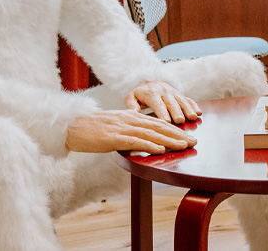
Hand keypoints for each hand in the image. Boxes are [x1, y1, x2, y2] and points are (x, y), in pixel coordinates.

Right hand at [65, 109, 195, 153]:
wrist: (73, 126)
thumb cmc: (93, 129)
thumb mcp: (116, 127)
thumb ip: (131, 131)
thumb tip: (145, 140)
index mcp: (132, 116)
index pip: (158, 123)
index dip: (175, 129)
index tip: (188, 136)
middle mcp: (131, 119)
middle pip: (159, 127)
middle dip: (178, 135)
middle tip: (194, 141)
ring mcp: (123, 128)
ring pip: (151, 133)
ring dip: (169, 140)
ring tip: (183, 146)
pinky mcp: (114, 137)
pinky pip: (135, 141)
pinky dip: (150, 145)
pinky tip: (160, 150)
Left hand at [125, 80, 201, 123]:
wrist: (152, 82)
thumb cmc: (141, 94)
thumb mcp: (132, 97)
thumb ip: (131, 105)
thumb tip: (132, 113)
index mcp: (151, 93)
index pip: (157, 103)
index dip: (162, 112)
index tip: (165, 121)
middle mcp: (164, 92)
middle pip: (171, 103)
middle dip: (176, 111)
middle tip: (180, 120)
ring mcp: (174, 93)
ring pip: (181, 101)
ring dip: (188, 109)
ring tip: (193, 117)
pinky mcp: (180, 95)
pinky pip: (188, 99)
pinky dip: (194, 105)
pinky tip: (199, 112)